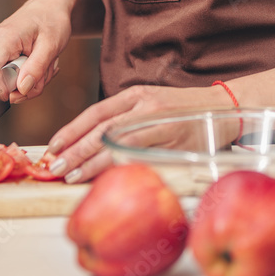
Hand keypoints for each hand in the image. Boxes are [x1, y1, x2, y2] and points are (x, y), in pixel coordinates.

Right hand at [0, 0, 75, 102]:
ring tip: (42, 60)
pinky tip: (34, 61)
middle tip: (47, 68)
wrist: (48, 6)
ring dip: (28, 79)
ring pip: (4, 83)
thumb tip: (20, 90)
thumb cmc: (52, 21)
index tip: (30, 86)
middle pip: (0, 85)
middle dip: (27, 84)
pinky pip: (4, 78)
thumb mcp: (52, 44)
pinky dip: (23, 75)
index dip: (8, 90)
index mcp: (1, 39)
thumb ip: (36, 68)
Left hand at [42, 83, 231, 182]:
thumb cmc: (179, 107)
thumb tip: (86, 138)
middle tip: (56, 166)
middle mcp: (148, 108)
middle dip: (76, 150)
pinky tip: (106, 180)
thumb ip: (122, 114)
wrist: (221, 108)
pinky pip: (142, 161)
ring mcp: (161, 128)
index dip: (72, 129)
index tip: (53, 145)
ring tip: (73, 176)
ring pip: (120, 148)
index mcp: (137, 94)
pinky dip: (121, 170)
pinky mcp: (174, 147)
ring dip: (93, 165)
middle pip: (104, 131)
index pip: (97, 112)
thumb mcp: (149, 100)